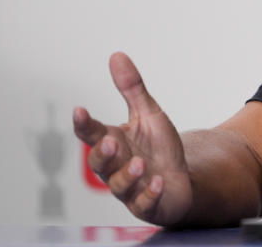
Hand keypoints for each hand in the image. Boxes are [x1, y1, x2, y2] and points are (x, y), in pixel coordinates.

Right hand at [73, 52, 192, 225]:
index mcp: (114, 142)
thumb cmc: (159, 148)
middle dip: (102, 154)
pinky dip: (150, 194)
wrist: (182, 179)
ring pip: (119, 186)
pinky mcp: (148, 204)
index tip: (79, 110)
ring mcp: (131, 188)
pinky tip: (159, 182)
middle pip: (99, 163)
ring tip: (140, 163)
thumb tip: (116, 55)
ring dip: (127, 174)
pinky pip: (144, 203)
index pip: (92, 133)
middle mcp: (117, 167)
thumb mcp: (149, 114)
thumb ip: (132, 89)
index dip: (84, 124)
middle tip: (111, 142)